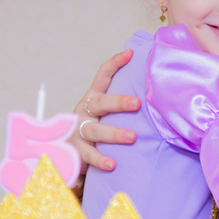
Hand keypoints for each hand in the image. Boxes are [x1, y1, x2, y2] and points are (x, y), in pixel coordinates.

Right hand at [71, 50, 140, 171]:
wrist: (66, 153)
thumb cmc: (94, 129)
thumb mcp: (104, 113)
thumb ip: (120, 104)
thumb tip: (153, 93)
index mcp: (93, 99)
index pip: (102, 77)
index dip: (114, 64)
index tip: (130, 54)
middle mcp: (84, 112)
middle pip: (100, 103)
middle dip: (118, 102)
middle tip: (137, 103)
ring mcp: (78, 131)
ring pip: (95, 130)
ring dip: (114, 133)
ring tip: (133, 137)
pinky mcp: (77, 151)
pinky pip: (88, 155)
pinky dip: (100, 159)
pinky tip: (112, 164)